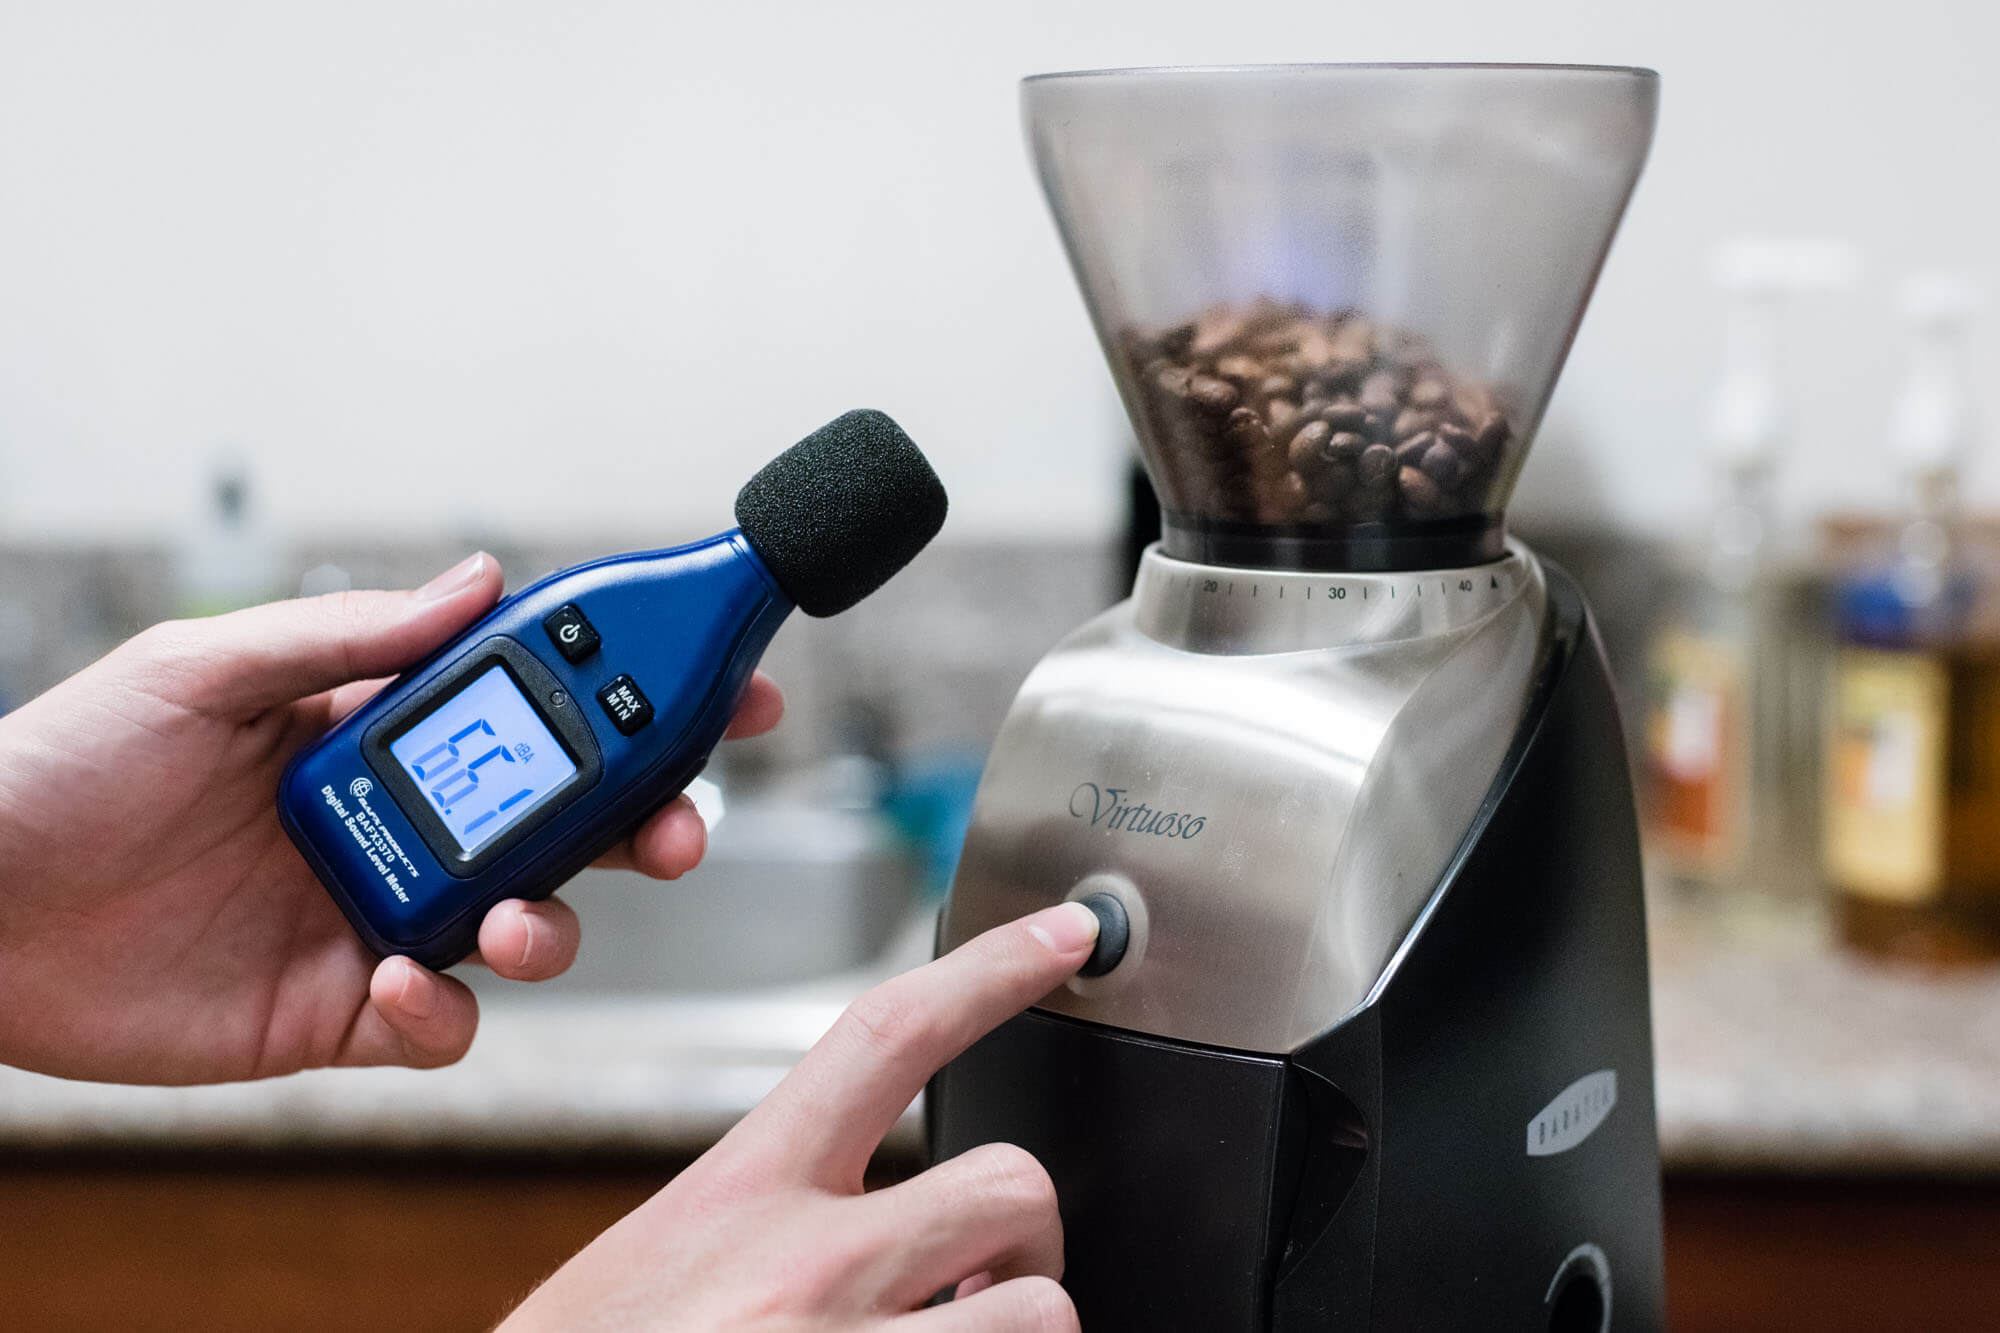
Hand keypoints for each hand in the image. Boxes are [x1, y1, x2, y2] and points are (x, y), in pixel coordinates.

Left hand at [0, 553, 782, 1083]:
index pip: (541, 709)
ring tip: (519, 918)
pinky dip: (446, 1013)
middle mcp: (402, 824)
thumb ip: (351, 635)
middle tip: (677, 826)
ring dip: (558, 925)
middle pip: (569, 825)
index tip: (723, 689)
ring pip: (530, 927)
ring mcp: (378, 917)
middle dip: (648, 824)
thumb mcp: (206, 667)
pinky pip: (439, 1025)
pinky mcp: (338, 1010)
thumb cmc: (62, 767)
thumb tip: (479, 579)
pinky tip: (404, 982)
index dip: (639, 698)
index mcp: (380, 732)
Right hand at [501, 902, 1099, 1332]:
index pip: (887, 1034)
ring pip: (1041, 1311)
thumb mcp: (649, 1269)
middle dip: (1027, 1241)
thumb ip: (757, 1225)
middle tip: (984, 1285)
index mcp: (737, 1194)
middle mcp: (803, 1265)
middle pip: (1011, 1184)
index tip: (1066, 933)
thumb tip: (869, 1229)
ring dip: (1015, 1331)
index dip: (991, 968)